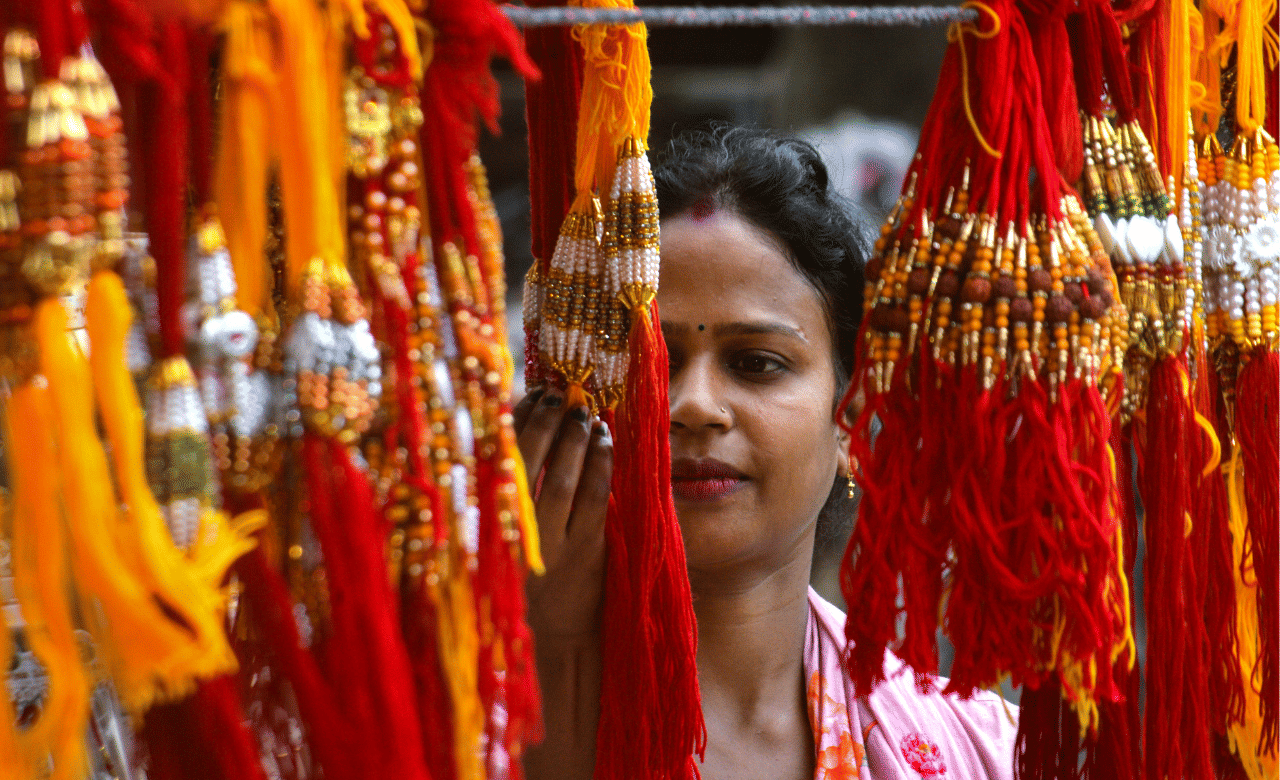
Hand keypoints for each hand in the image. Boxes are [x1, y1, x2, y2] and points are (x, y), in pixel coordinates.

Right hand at [513, 386, 611, 644]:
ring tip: (583, 410)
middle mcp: (514, 535)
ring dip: (574, 437)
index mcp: (487, 528)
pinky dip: (600, 463)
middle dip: (544, 422)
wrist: (557, 639)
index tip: (530, 395)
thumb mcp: (504, 543)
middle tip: (559, 393)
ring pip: (561, 478)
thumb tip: (525, 429)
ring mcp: (551, 544)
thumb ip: (506, 498)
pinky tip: (605, 439)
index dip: (514, 424)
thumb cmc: (529, 585)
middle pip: (525, 464)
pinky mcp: (586, 553)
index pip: (494, 463)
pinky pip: (594, 498)